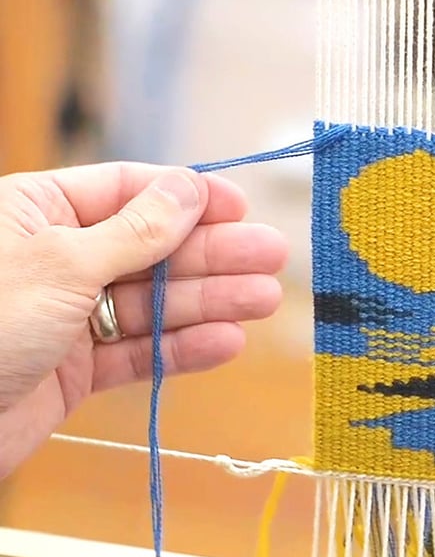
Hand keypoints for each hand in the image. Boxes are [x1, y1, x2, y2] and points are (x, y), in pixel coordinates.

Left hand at [0, 162, 285, 477]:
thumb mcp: (63, 263)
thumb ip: (136, 229)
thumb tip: (190, 187)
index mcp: (40, 211)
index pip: (129, 191)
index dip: (188, 197)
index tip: (240, 206)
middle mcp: (59, 258)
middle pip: (152, 248)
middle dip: (213, 254)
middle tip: (272, 256)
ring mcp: (69, 315)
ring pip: (153, 302)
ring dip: (210, 302)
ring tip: (263, 300)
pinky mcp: (75, 369)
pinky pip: (138, 352)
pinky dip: (181, 349)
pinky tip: (225, 343)